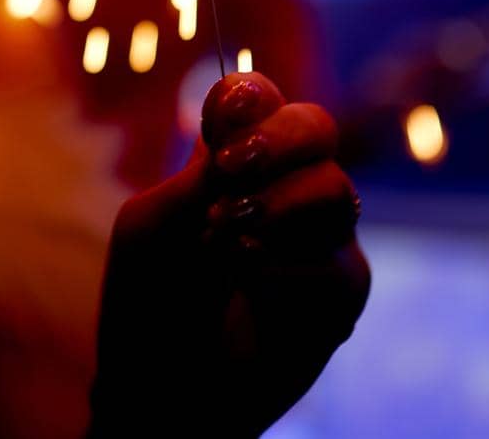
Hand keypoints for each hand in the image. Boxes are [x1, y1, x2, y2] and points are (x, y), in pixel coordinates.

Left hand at [88, 72, 369, 436]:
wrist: (162, 389)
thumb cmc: (148, 303)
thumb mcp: (155, 228)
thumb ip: (200, 171)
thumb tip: (239, 107)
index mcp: (228, 161)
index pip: (258, 99)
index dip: (250, 98)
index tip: (223, 124)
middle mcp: (281, 187)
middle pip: (315, 125)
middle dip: (278, 141)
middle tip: (234, 173)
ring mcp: (317, 236)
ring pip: (334, 190)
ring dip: (277, 213)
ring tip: (229, 249)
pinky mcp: (341, 292)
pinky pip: (340, 263)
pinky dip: (289, 273)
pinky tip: (253, 288)